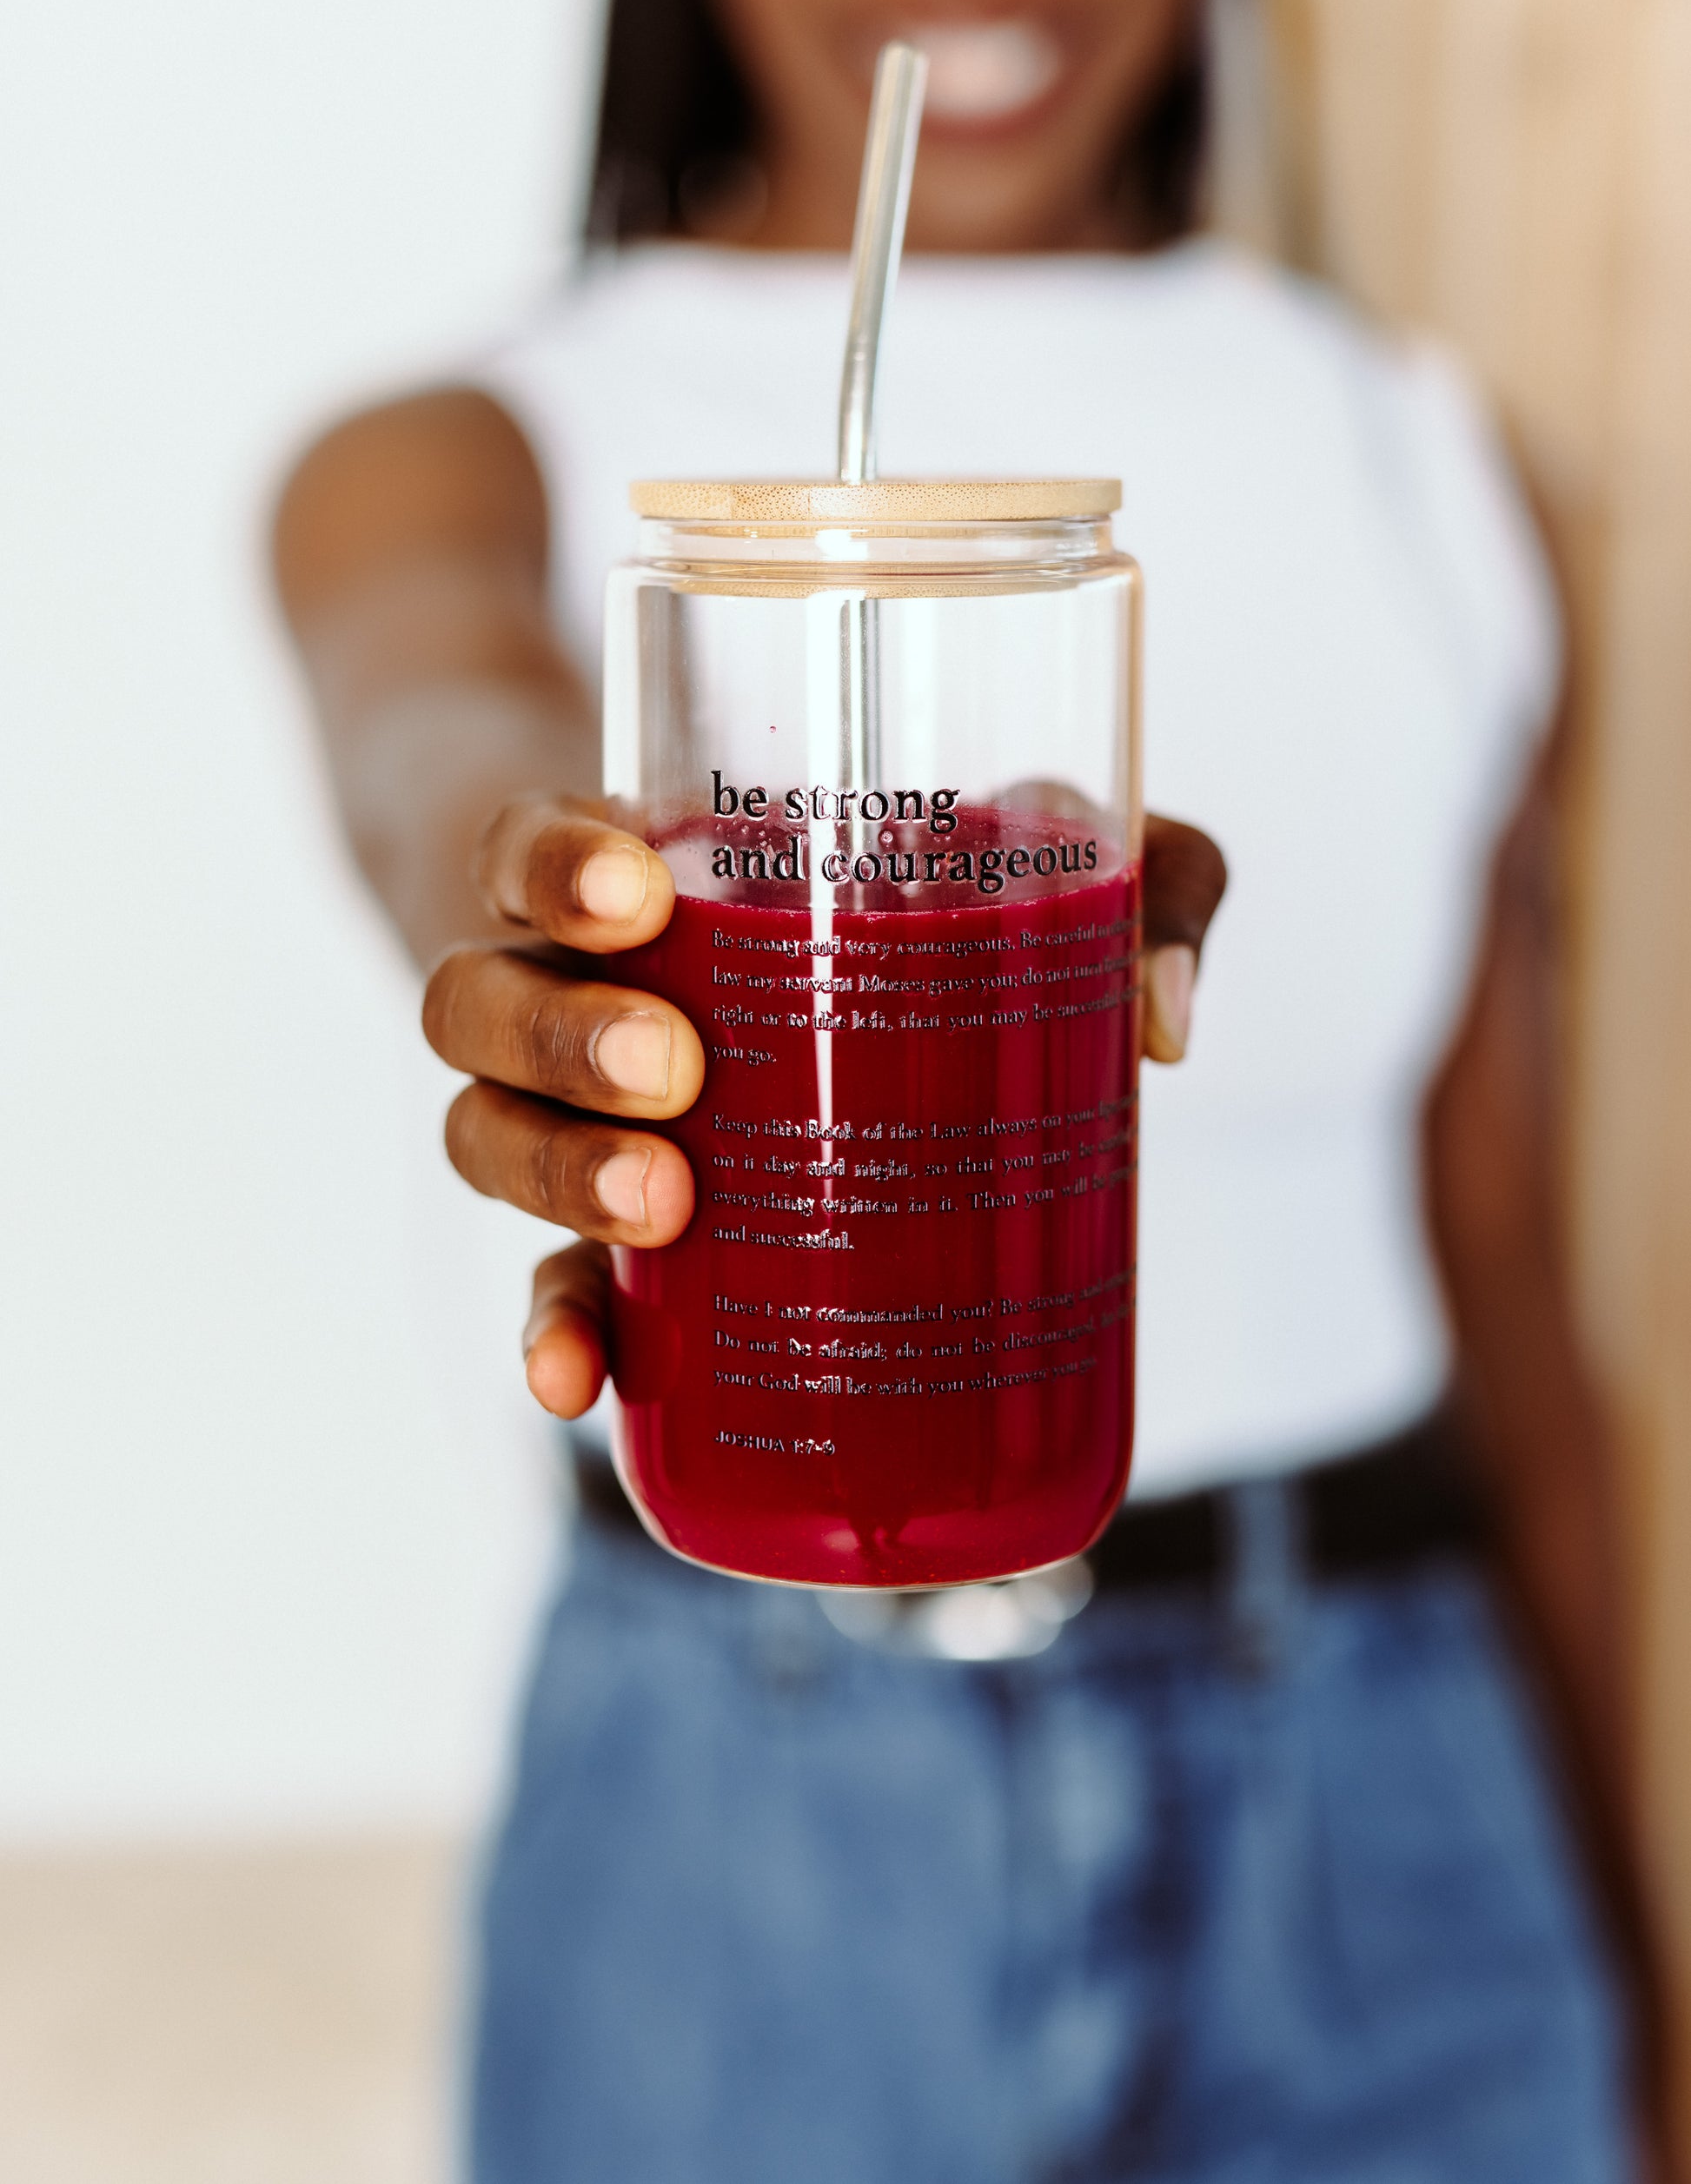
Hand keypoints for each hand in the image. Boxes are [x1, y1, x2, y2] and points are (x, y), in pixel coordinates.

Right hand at [427, 804, 1225, 1422]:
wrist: (813, 1007)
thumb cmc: (905, 897)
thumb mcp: (1021, 854)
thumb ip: (1129, 878)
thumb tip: (1159, 1014)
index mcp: (628, 883)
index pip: (522, 849)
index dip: (546, 863)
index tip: (636, 889)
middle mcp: (566, 993)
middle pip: (471, 1005)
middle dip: (560, 1039)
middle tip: (679, 1069)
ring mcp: (572, 1121)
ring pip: (481, 1136)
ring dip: (553, 1174)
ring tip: (661, 1205)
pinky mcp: (605, 1242)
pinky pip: (549, 1287)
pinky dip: (552, 1335)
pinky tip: (574, 1384)